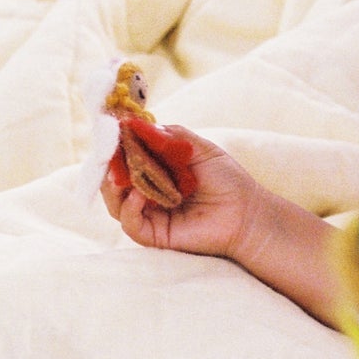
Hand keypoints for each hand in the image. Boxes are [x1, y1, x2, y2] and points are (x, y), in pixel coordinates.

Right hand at [101, 128, 262, 260]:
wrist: (247, 213)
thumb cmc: (226, 180)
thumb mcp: (198, 148)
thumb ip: (169, 136)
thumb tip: (136, 124)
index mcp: (155, 170)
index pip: (126, 157)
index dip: (116, 145)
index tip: (112, 129)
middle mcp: (147, 192)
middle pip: (114, 180)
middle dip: (110, 164)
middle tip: (110, 150)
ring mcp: (149, 214)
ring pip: (115, 202)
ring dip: (115, 186)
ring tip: (123, 173)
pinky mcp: (154, 234)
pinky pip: (130, 223)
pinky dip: (129, 208)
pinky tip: (138, 194)